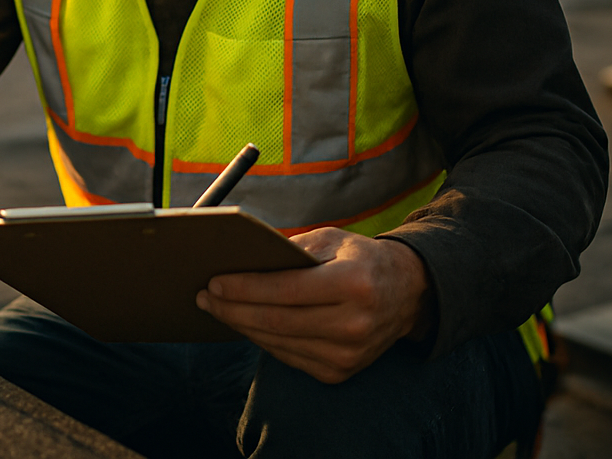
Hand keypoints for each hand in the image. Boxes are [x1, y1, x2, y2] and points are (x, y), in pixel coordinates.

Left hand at [195, 226, 431, 382]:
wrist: (407, 294)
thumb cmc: (360, 259)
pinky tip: (245, 324)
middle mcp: (353, 323)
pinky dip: (263, 341)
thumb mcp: (331, 239)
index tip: (214, 282)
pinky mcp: (341, 372)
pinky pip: (289, 357)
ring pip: (278, 343)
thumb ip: (289, 250)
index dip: (244, 288)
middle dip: (232, 309)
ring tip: (217, 310)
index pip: (285, 290)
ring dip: (242, 327)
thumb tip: (239, 261)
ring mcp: (348, 354)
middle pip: (276, 321)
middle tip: (204, 298)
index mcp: (353, 283)